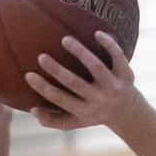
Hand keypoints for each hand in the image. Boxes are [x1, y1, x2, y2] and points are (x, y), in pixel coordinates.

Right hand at [25, 32, 139, 131]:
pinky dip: (109, 44)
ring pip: (96, 67)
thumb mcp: (72, 122)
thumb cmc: (90, 113)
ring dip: (80, 53)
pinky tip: (96, 33)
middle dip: (57, 70)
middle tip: (41, 56)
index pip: (60, 100)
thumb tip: (32, 110)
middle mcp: (98, 99)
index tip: (28, 75)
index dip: (43, 88)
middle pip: (75, 83)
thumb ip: (51, 120)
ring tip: (65, 39)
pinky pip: (118, 57)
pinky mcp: (126, 74)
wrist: (126, 111)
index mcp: (83, 110)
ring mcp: (113, 86)